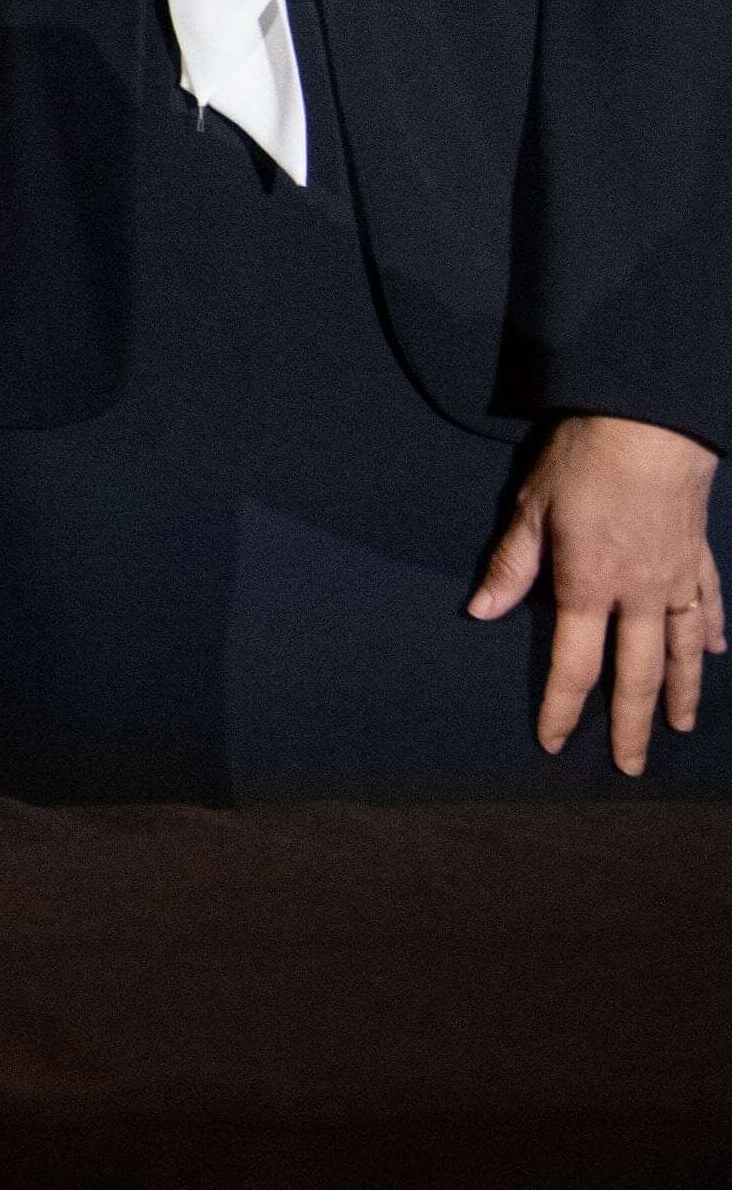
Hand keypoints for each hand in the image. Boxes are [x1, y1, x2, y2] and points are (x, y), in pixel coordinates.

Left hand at [471, 412, 720, 774]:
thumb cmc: (582, 459)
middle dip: (631, 725)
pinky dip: (712, 632)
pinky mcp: (698, 556)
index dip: (564, 708)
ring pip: (682, 651)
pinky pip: (709, 604)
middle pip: (637, 674)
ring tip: (681, 727)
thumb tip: (481, 612)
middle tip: (632, 767)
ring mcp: (676, 578)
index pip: (574, 664)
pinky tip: (715, 654)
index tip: (555, 743)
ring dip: (681, 693)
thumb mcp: (530, 507)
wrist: (651, 422)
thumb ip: (511, 565)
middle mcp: (639, 593)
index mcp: (588, 585)